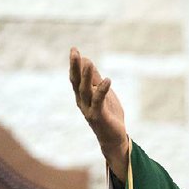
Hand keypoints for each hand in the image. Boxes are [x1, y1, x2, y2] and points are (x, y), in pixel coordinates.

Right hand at [69, 47, 128, 181]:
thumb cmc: (109, 115)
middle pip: (76, 82)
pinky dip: (102, 90)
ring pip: (85, 90)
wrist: (114, 138)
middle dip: (75, 67)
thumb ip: (96, 80)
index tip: (74, 49)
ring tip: (88, 62)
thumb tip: (88, 61)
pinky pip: (99, 101)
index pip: (76, 78)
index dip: (75, 64)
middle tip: (74, 52)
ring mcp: (89, 110)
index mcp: (82, 96)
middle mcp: (82, 102)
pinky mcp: (98, 116)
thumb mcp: (104, 94)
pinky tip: (108, 80)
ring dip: (86, 76)